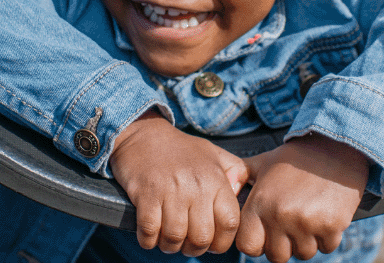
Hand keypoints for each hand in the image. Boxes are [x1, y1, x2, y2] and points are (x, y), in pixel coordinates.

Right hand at [108, 111, 249, 256]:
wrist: (143, 134)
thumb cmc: (181, 149)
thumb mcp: (214, 154)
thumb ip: (235, 172)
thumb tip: (241, 194)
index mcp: (216, 179)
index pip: (230, 223)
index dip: (222, 242)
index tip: (213, 244)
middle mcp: (196, 186)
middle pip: (201, 237)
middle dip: (194, 249)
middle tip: (187, 245)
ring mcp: (170, 191)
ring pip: (175, 237)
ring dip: (170, 246)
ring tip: (168, 241)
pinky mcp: (145, 194)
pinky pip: (149, 231)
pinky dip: (148, 240)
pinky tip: (150, 236)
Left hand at [237, 134, 367, 262]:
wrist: (336, 146)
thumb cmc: (298, 157)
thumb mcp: (263, 163)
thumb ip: (240, 177)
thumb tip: (226, 188)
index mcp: (260, 203)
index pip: (248, 246)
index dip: (258, 243)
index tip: (267, 234)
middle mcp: (280, 216)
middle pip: (276, 256)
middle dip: (284, 245)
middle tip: (292, 227)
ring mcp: (306, 222)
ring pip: (303, 253)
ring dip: (307, 242)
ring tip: (310, 218)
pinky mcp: (331, 225)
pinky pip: (326, 247)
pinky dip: (327, 237)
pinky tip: (325, 216)